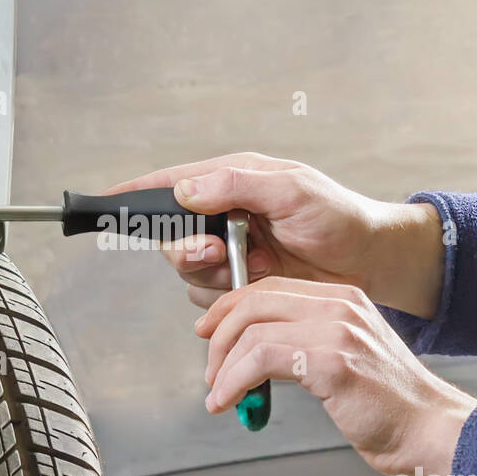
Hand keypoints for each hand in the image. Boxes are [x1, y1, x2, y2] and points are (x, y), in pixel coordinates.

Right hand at [106, 153, 444, 318]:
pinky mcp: (239, 282)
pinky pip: (208, 295)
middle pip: (171, 234)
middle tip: (216, 253)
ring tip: (252, 266)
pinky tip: (256, 283)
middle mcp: (224, 213)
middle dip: (187, 249)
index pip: (172, 183)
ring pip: (187, 269)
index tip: (106, 200)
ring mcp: (230, 249)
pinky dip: (226, 295)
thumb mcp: (292, 190)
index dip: (137, 192)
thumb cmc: (339, 216)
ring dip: (213, 274)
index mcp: (232, 180)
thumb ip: (237, 185)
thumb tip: (187, 190)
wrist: (369, 262)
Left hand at [196, 276, 476, 475]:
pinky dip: (234, 381)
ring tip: (220, 394)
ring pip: (252, 331)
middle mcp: (339, 305)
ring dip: (223, 368)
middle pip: (253, 301)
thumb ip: (308, 344)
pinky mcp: (332, 362)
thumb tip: (254, 352)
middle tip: (210, 370)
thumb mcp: (346, 357)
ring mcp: (337, 330)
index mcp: (342, 298)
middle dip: (219, 336)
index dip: (229, 308)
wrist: (430, 430)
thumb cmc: (389, 406)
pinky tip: (231, 401)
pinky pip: (261, 359)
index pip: (269, 286)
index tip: (209, 334)